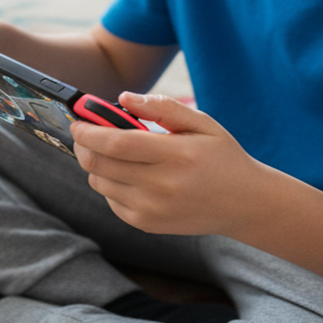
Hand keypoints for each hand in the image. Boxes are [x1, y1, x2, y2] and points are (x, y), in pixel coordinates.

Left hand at [71, 93, 265, 236]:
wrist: (244, 204)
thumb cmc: (221, 157)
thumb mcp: (202, 123)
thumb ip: (162, 107)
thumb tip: (122, 98)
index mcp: (176, 155)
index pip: (116, 144)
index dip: (89, 131)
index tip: (77, 121)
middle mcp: (162, 186)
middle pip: (101, 165)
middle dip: (83, 146)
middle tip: (84, 133)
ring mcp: (153, 209)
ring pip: (101, 183)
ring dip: (95, 164)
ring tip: (110, 152)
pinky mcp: (148, 224)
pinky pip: (111, 201)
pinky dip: (109, 184)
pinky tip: (127, 173)